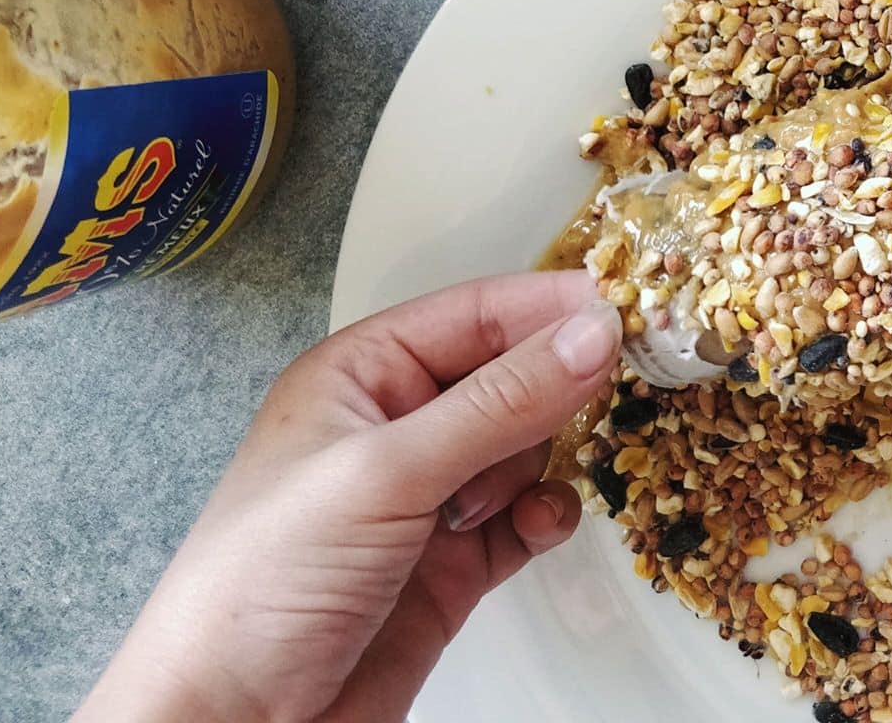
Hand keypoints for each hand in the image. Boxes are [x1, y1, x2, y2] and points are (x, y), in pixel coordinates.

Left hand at [76, 271, 618, 722]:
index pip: (477, 314)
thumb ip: (499, 403)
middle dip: (562, 382)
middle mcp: (398, 426)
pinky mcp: (453, 564)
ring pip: (529, 446)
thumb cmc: (260, 585)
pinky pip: (527, 517)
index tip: (630, 306)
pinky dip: (545, 516)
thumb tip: (592, 335)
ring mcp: (429, 497)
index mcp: (362, 375)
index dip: (551, 307)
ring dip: (546, 459)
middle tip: (624, 382)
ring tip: (527, 484)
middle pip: (512, 375)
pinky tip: (538, 525)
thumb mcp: (386, 472)